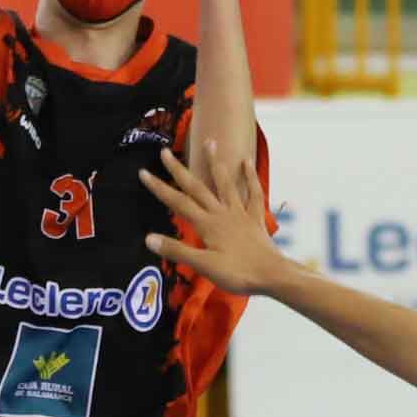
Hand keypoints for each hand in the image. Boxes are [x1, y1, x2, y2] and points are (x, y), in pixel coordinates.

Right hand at [138, 146, 295, 297]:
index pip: (177, 203)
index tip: (144, 172)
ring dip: (215, 163)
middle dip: (179, 170)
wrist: (272, 274)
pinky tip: (247, 162)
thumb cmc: (238, 274)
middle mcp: (221, 213)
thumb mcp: (203, 266)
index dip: (159, 188)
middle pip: (196, 188)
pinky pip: (253, 193)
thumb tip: (149, 238)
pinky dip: (250, 177)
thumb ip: (177, 250)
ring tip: (209, 142)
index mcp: (207, 224)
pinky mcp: (255, 219)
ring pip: (225, 183)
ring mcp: (239, 213)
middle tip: (165, 152)